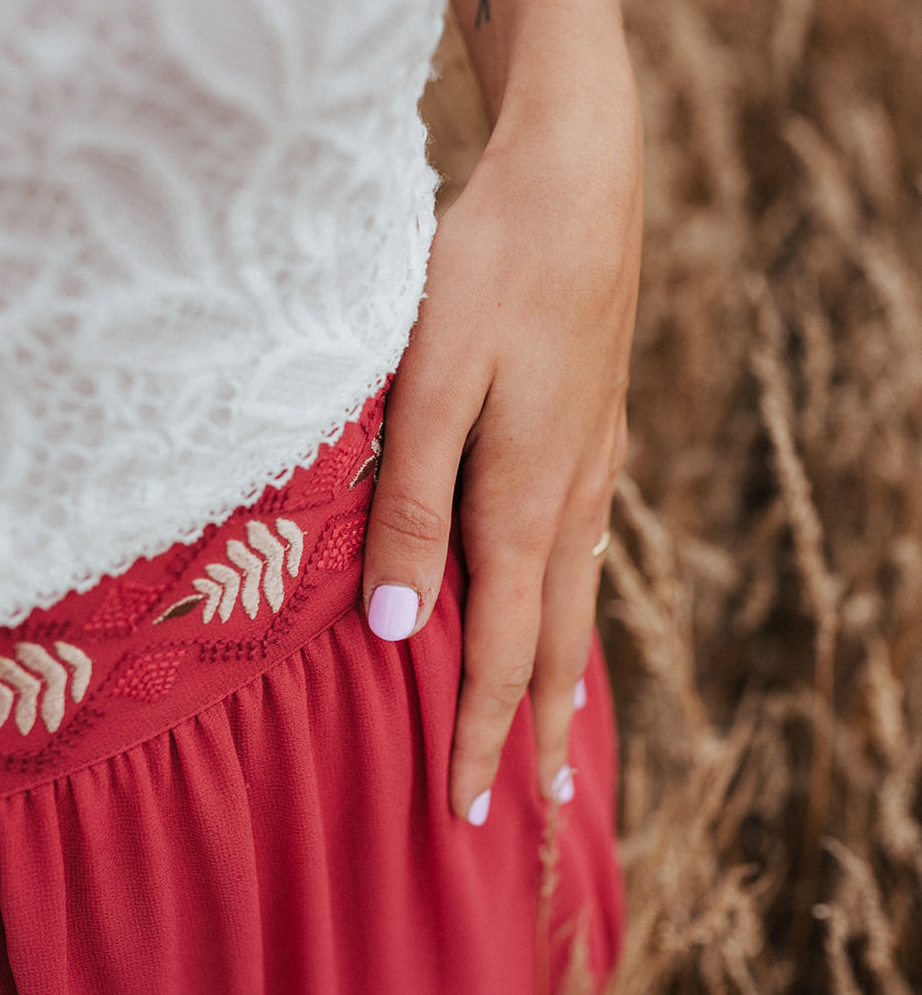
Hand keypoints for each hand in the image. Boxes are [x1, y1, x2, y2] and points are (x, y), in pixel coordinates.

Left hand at [362, 60, 641, 822]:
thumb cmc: (489, 272)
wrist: (577, 181)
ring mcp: (589, 462)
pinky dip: (572, 598)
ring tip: (561, 728)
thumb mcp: (430, 385)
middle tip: (540, 805)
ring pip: (577, 594)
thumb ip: (411, 507)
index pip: (502, 657)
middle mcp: (567, 498)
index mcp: (521, 503)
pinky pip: (583, 543)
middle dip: (535, 730)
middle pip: (556, 644)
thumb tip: (402, 629)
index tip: (464, 813)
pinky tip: (565, 591)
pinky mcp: (592, 427)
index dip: (478, 739)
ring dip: (564, 674)